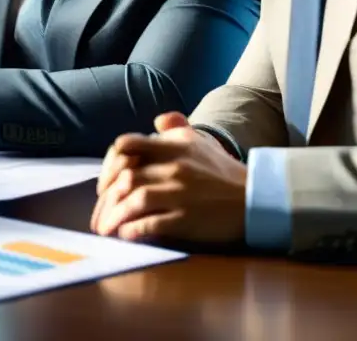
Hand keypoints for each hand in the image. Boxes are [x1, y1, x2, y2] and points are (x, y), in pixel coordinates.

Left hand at [90, 112, 247, 243]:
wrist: (258, 198)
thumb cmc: (223, 171)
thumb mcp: (199, 141)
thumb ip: (175, 130)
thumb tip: (157, 122)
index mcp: (171, 147)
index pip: (124, 146)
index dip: (107, 165)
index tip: (104, 184)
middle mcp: (172, 167)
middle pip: (123, 179)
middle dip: (104, 199)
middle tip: (98, 215)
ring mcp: (179, 193)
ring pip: (132, 201)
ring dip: (113, 218)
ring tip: (104, 230)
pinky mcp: (188, 219)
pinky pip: (151, 223)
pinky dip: (132, 230)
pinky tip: (124, 235)